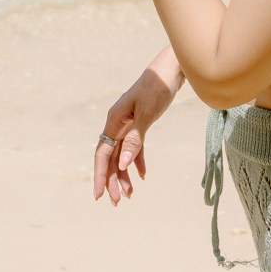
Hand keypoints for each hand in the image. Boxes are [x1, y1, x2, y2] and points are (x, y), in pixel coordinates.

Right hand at [94, 49, 182, 205]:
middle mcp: (117, 123)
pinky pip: (134, 147)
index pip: (103, 154)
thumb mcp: (147, 114)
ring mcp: (128, 123)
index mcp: (114, 121)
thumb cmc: (158, 87)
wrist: (171, 69)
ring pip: (122, 154)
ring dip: (124, 175)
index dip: (100, 175)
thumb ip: (135, 139)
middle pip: (110, 157)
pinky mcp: (140, 122)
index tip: (99, 195)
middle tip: (116, 203)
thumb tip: (123, 164)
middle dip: (111, 180)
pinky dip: (137, 161)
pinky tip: (141, 175)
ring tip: (129, 195)